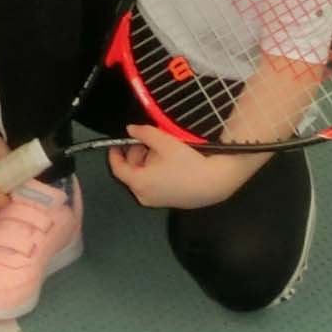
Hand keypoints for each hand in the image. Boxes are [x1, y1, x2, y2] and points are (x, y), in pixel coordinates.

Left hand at [107, 123, 256, 209]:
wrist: (217, 181)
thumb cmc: (189, 162)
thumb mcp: (163, 141)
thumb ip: (142, 133)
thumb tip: (131, 129)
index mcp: (138, 182)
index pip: (117, 168)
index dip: (114, 153)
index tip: (116, 143)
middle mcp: (145, 196)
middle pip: (131, 172)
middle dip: (135, 154)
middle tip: (144, 140)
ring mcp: (158, 201)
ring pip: (143, 178)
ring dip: (146, 162)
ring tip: (160, 149)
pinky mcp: (171, 202)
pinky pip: (155, 185)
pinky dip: (155, 172)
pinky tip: (169, 161)